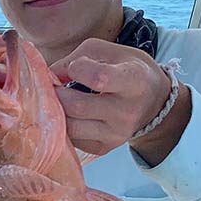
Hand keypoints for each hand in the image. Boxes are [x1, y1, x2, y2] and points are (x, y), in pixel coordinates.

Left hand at [50, 38, 188, 161]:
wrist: (152, 101)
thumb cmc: (125, 69)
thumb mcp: (108, 52)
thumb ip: (76, 58)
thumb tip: (48, 76)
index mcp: (133, 81)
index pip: (99, 79)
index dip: (77, 69)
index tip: (76, 67)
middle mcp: (126, 112)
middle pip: (77, 106)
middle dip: (57, 93)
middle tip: (53, 85)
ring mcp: (115, 134)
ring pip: (70, 127)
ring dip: (56, 112)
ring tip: (58, 100)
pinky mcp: (102, 148)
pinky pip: (71, 139)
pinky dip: (62, 125)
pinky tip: (67, 114)